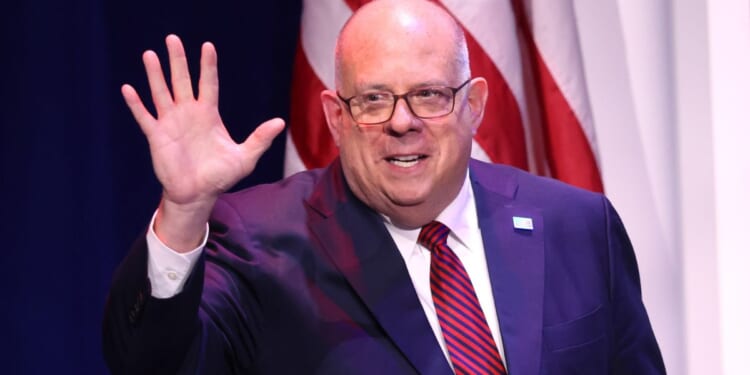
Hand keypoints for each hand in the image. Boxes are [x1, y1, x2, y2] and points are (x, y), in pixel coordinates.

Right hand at [122, 35, 284, 250]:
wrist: (198, 194)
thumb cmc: (221, 176)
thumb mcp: (245, 158)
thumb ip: (260, 139)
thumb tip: (280, 122)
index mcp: (209, 114)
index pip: (208, 83)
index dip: (208, 65)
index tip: (208, 46)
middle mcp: (188, 113)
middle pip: (182, 80)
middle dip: (178, 61)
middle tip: (172, 39)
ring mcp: (171, 123)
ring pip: (161, 92)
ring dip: (155, 75)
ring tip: (150, 54)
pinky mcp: (156, 136)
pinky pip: (144, 116)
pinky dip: (136, 103)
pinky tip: (128, 88)